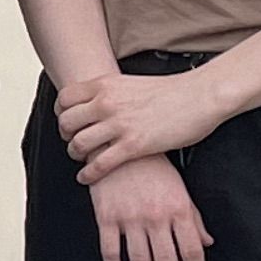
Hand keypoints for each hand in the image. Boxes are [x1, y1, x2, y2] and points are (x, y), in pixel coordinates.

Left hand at [58, 67, 223, 179]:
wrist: (200, 96)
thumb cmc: (172, 91)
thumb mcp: (131, 83)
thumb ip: (110, 92)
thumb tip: (97, 103)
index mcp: (105, 84)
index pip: (64, 98)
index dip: (61, 113)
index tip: (66, 122)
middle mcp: (107, 103)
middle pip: (66, 122)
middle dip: (65, 135)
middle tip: (72, 142)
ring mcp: (119, 124)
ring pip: (78, 144)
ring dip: (75, 155)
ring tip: (81, 160)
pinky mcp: (133, 145)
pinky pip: (99, 163)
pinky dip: (88, 173)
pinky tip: (86, 177)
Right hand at [88, 154, 210, 260]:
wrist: (119, 146)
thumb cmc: (153, 167)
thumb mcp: (180, 189)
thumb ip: (194, 217)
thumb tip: (207, 243)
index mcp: (178, 209)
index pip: (192, 251)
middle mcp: (155, 216)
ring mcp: (129, 218)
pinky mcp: (106, 217)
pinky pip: (109, 251)